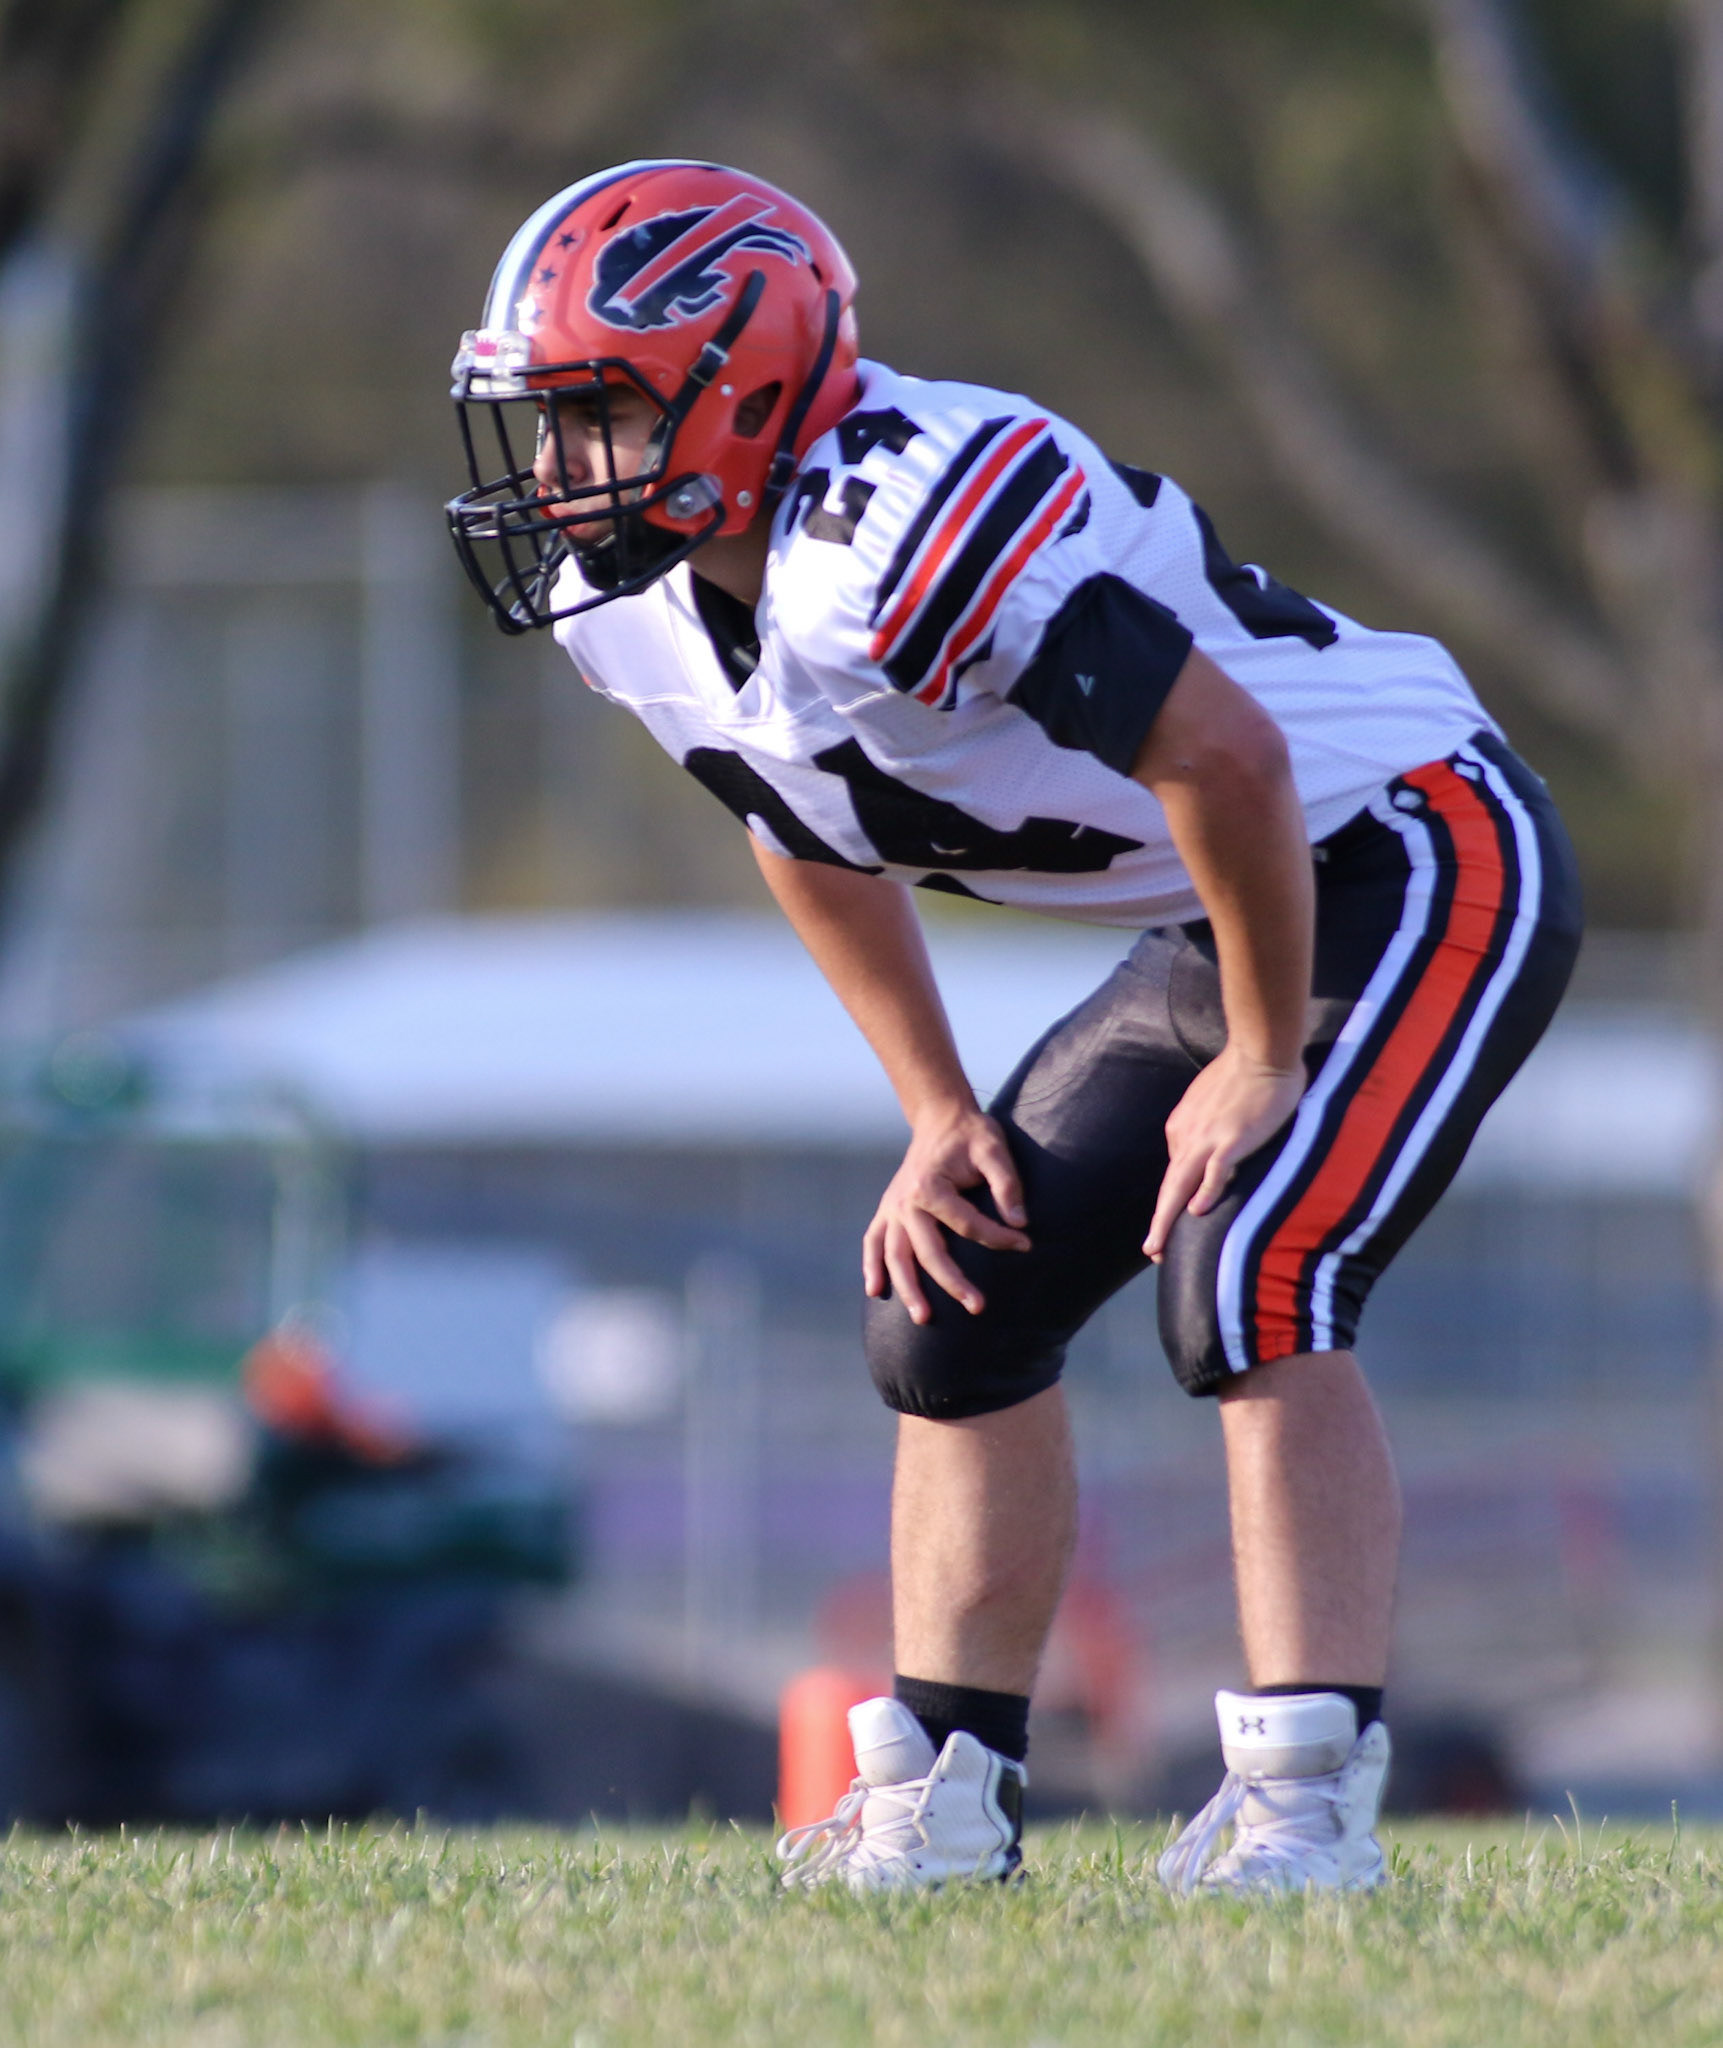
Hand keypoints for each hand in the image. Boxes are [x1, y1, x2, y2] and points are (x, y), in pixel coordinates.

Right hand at [863, 1105, 1030, 1323]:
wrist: (941, 1118)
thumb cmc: (971, 1135)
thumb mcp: (994, 1148)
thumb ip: (1007, 1184)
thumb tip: (1020, 1223)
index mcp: (930, 1185)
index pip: (966, 1224)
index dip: (998, 1238)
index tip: (1025, 1244)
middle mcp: (905, 1201)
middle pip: (928, 1251)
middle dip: (953, 1282)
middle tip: (978, 1307)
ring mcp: (892, 1208)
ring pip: (895, 1255)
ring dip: (908, 1288)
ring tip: (924, 1318)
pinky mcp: (887, 1211)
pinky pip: (873, 1242)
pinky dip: (871, 1266)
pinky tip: (875, 1292)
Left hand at [1144, 1046, 1305, 1262]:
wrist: (1261, 1050)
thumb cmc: (1245, 1072)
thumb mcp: (1212, 1100)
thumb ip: (1208, 1124)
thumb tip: (1215, 1147)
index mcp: (1183, 1125)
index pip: (1175, 1170)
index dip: (1171, 1199)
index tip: (1169, 1221)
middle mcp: (1188, 1134)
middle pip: (1168, 1185)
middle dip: (1159, 1220)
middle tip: (1151, 1249)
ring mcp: (1208, 1138)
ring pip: (1180, 1186)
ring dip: (1167, 1219)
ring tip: (1158, 1246)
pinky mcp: (1232, 1140)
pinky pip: (1214, 1173)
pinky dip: (1205, 1193)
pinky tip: (1197, 1213)